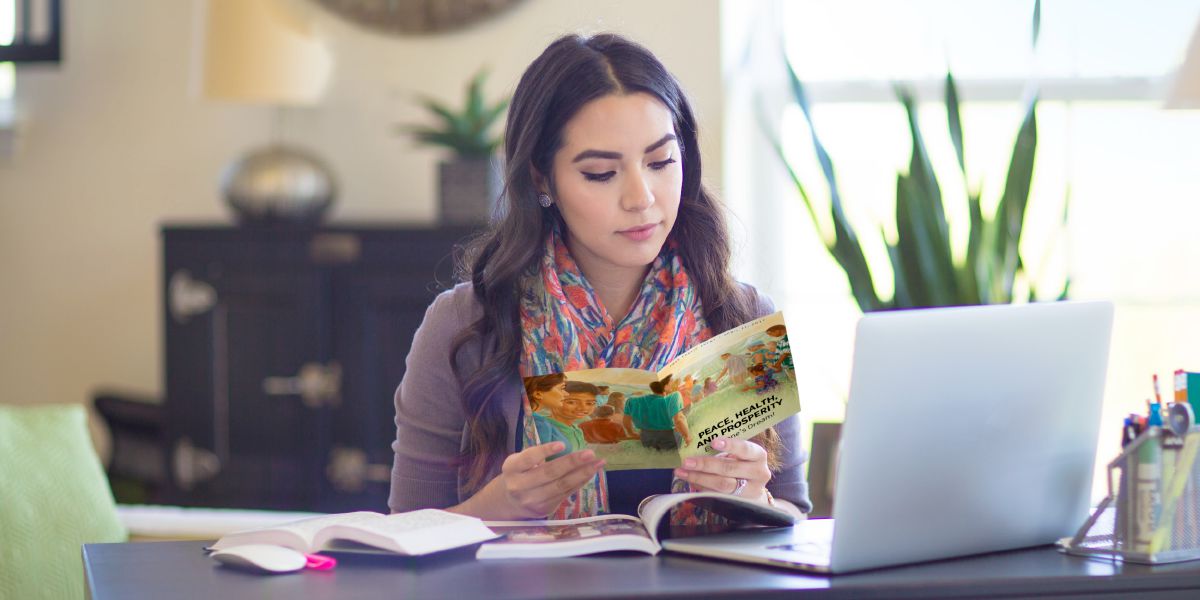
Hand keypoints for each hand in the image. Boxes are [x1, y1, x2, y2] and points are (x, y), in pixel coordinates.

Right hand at [458, 442, 604, 519]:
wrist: (508, 503)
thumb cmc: (518, 475)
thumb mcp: (519, 462)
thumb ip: (535, 456)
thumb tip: (566, 449)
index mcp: (511, 469)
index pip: (529, 458)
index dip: (545, 451)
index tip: (562, 444)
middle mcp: (519, 486)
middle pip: (549, 473)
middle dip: (572, 463)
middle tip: (590, 453)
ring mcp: (532, 500)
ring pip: (561, 486)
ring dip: (582, 473)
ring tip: (598, 463)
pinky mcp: (544, 509)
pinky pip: (565, 494)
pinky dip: (579, 482)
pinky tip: (590, 473)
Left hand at [673, 437, 770, 502]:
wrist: (754, 485)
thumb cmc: (742, 462)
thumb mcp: (739, 453)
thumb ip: (724, 449)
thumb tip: (695, 445)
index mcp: (758, 455)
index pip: (745, 449)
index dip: (730, 445)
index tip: (713, 442)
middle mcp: (759, 472)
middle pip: (730, 469)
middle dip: (705, 465)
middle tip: (686, 462)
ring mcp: (751, 490)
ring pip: (723, 485)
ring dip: (699, 478)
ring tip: (682, 472)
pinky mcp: (740, 502)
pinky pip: (718, 495)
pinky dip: (702, 487)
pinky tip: (689, 481)